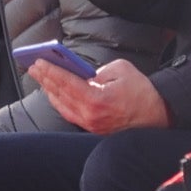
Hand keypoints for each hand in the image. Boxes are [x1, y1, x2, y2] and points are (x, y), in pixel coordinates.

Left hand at [28, 58, 168, 133]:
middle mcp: (91, 115)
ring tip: (40, 77)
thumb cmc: (141, 92)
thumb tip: (82, 74)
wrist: (157, 115)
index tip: (38, 62)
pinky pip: (70, 114)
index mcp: (97, 100)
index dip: (51, 71)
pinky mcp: (93, 128)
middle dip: (45, 79)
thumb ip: (98, 71)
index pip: (67, 83)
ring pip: (62, 107)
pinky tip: (54, 93)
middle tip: (33, 66)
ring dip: (50, 91)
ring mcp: (91, 125)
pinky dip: (59, 102)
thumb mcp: (121, 70)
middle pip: (60, 95)